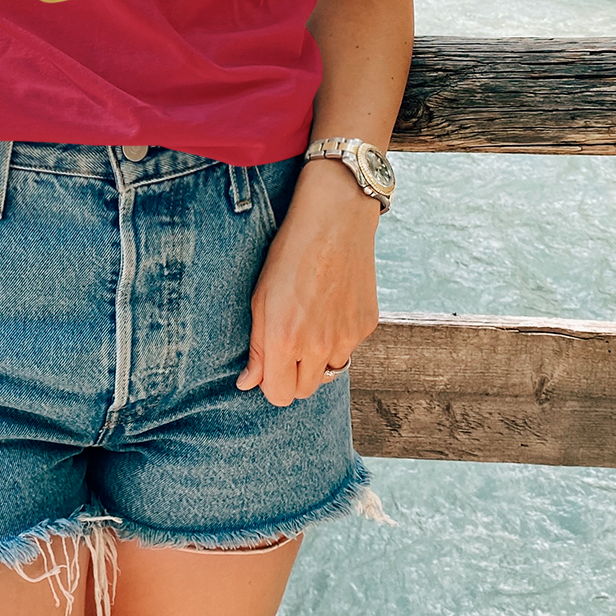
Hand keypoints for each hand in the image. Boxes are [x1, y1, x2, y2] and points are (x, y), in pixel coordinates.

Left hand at [236, 158, 380, 406]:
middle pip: (304, 390)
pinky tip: (331, 305)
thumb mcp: (260, 297)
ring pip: (329, 371)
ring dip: (318, 359)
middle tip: (288, 345)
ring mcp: (347, 337)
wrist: (334, 220)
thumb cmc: (289, 254)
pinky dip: (338, 337)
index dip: (271, 383)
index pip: (279, 395)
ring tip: (310, 321)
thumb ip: (257, 347)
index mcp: (284, 339)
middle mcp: (318, 345)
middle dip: (293, 376)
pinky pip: (349, 347)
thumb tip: (249, 384)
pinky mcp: (367, 325)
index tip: (269, 366)